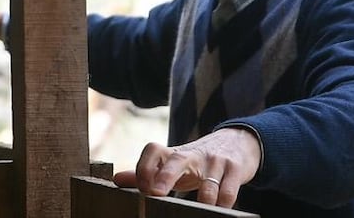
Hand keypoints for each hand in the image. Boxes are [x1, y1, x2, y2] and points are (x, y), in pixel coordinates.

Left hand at [112, 128, 260, 207]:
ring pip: (208, 184)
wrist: (237, 142)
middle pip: (177, 160)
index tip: (142, 188)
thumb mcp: (173, 163)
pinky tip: (217, 211)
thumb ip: (147, 172)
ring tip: (197, 210)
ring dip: (203, 199)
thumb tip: (116, 180)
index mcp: (174, 155)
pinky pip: (228, 193)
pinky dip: (223, 205)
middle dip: (165, 176)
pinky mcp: (235, 170)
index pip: (153, 150)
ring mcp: (215, 162)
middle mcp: (193, 156)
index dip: (144, 166)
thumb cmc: (196, 161)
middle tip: (154, 193)